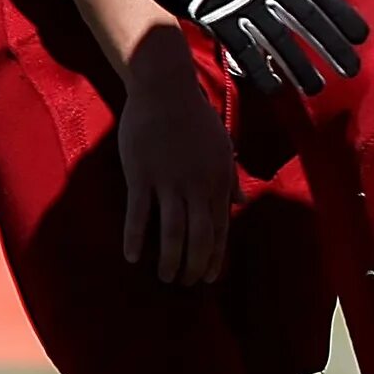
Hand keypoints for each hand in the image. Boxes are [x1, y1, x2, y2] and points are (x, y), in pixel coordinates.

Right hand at [115, 40, 234, 284]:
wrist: (166, 90)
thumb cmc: (195, 119)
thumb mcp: (222, 147)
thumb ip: (229, 178)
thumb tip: (240, 202)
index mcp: (219, 179)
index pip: (221, 227)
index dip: (216, 255)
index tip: (210, 277)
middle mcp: (198, 185)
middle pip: (200, 236)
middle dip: (195, 265)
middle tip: (187, 284)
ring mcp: (169, 181)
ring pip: (172, 231)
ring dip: (170, 259)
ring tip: (165, 278)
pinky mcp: (141, 175)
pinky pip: (140, 214)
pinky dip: (137, 238)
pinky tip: (133, 257)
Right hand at [121, 0, 368, 94]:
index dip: (342, 15)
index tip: (363, 36)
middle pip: (306, 19)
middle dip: (330, 46)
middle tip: (352, 69)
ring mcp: (241, 2)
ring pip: (278, 39)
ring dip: (298, 65)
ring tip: (316, 87)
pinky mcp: (215, 16)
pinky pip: (242, 49)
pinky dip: (258, 69)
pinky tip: (274, 87)